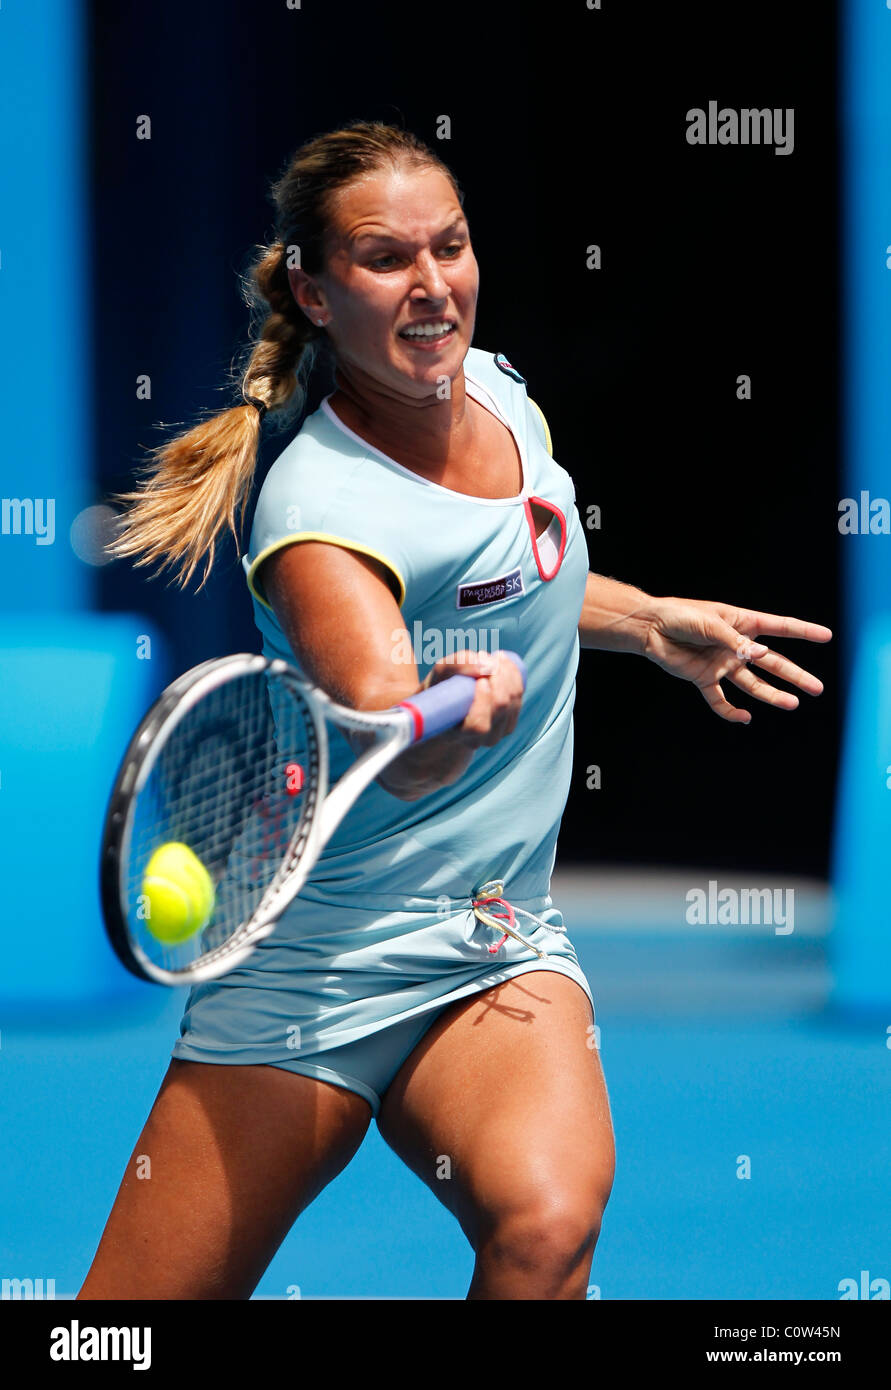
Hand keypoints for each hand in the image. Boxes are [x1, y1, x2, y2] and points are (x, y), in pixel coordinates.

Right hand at [425, 648, 523, 746]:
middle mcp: (479, 739)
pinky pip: (519, 698)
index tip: (480, 679)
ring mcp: (497, 733)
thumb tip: (486, 665)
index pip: (479, 724)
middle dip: (498, 677)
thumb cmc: (441, 688)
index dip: (484, 700)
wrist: (448, 703)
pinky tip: (503, 663)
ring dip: (507, 674)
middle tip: (486, 658)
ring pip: (513, 702)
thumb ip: (458, 665)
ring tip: (493, 657)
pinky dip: (514, 677)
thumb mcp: (440, 672)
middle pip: (501, 708)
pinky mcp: (509, 722)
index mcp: (457, 734)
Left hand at [641, 597, 832, 723]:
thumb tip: (760, 655)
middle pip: (772, 663)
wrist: (650, 628)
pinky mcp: (704, 678)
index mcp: (741, 623)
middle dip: (795, 675)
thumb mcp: (710, 623)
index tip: (826, 636)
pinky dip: (731, 711)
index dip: (803, 632)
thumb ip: (735, 642)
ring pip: (753, 683)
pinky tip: (745, 717)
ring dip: (772, 694)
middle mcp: (736, 646)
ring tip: (792, 704)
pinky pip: (720, 699)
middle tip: (817, 688)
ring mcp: (722, 663)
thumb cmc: (680, 616)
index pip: (779, 628)